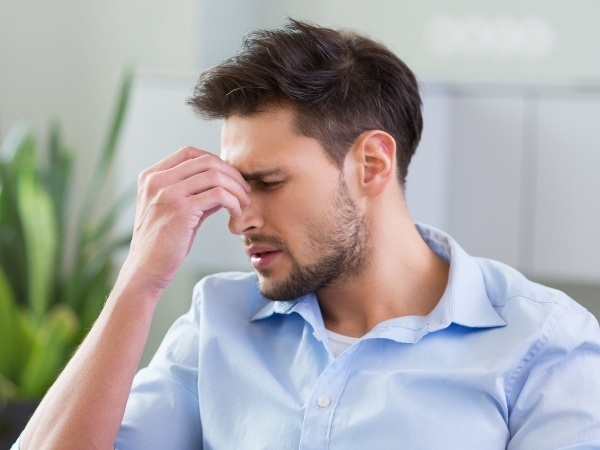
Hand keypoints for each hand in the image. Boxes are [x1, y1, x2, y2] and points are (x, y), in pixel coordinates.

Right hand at [120, 146, 250, 293]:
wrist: (146, 269)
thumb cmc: (163, 244)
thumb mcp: (176, 211)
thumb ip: (195, 194)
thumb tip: (224, 184)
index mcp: (151, 176)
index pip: (190, 153)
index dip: (216, 161)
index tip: (231, 178)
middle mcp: (156, 180)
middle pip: (205, 161)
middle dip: (231, 173)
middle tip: (245, 190)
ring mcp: (167, 193)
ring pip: (215, 175)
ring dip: (236, 188)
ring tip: (244, 203)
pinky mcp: (181, 209)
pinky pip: (218, 195)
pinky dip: (233, 201)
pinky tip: (236, 213)